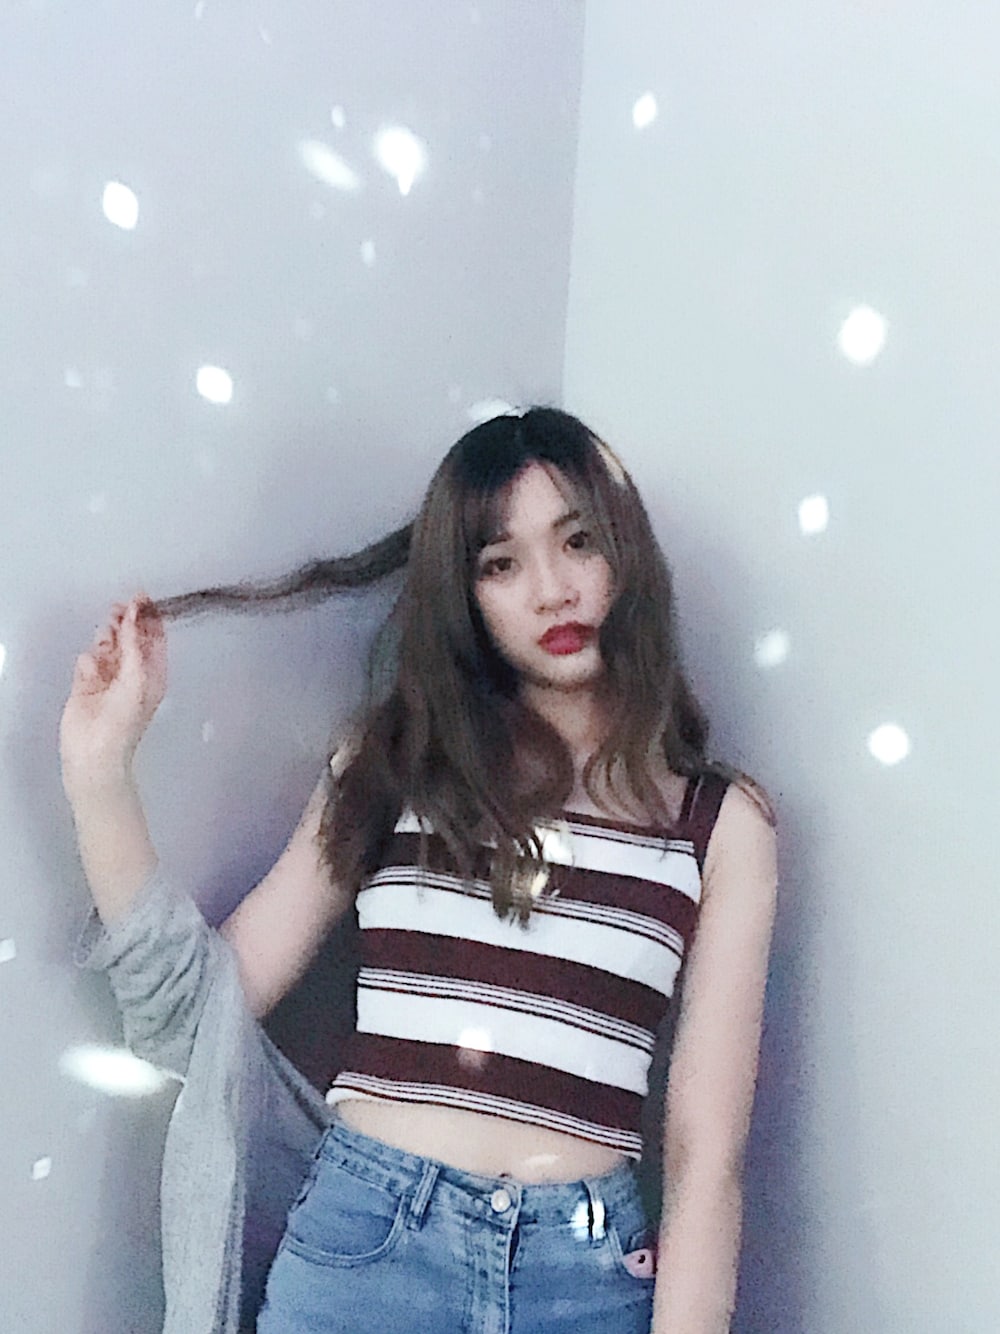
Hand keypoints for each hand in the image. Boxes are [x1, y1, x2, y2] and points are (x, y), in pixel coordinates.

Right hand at [60, 591, 166, 796]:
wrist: (95, 751)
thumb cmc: (124, 720)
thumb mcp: (137, 676)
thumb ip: (135, 643)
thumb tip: (137, 613)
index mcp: (153, 672)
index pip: (154, 637)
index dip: (149, 616)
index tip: (142, 596)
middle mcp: (133, 673)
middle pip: (130, 638)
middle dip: (126, 621)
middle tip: (119, 607)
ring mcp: (109, 679)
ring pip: (108, 647)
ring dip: (107, 638)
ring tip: (106, 632)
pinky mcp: (86, 686)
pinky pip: (87, 662)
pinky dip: (88, 661)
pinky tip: (90, 669)